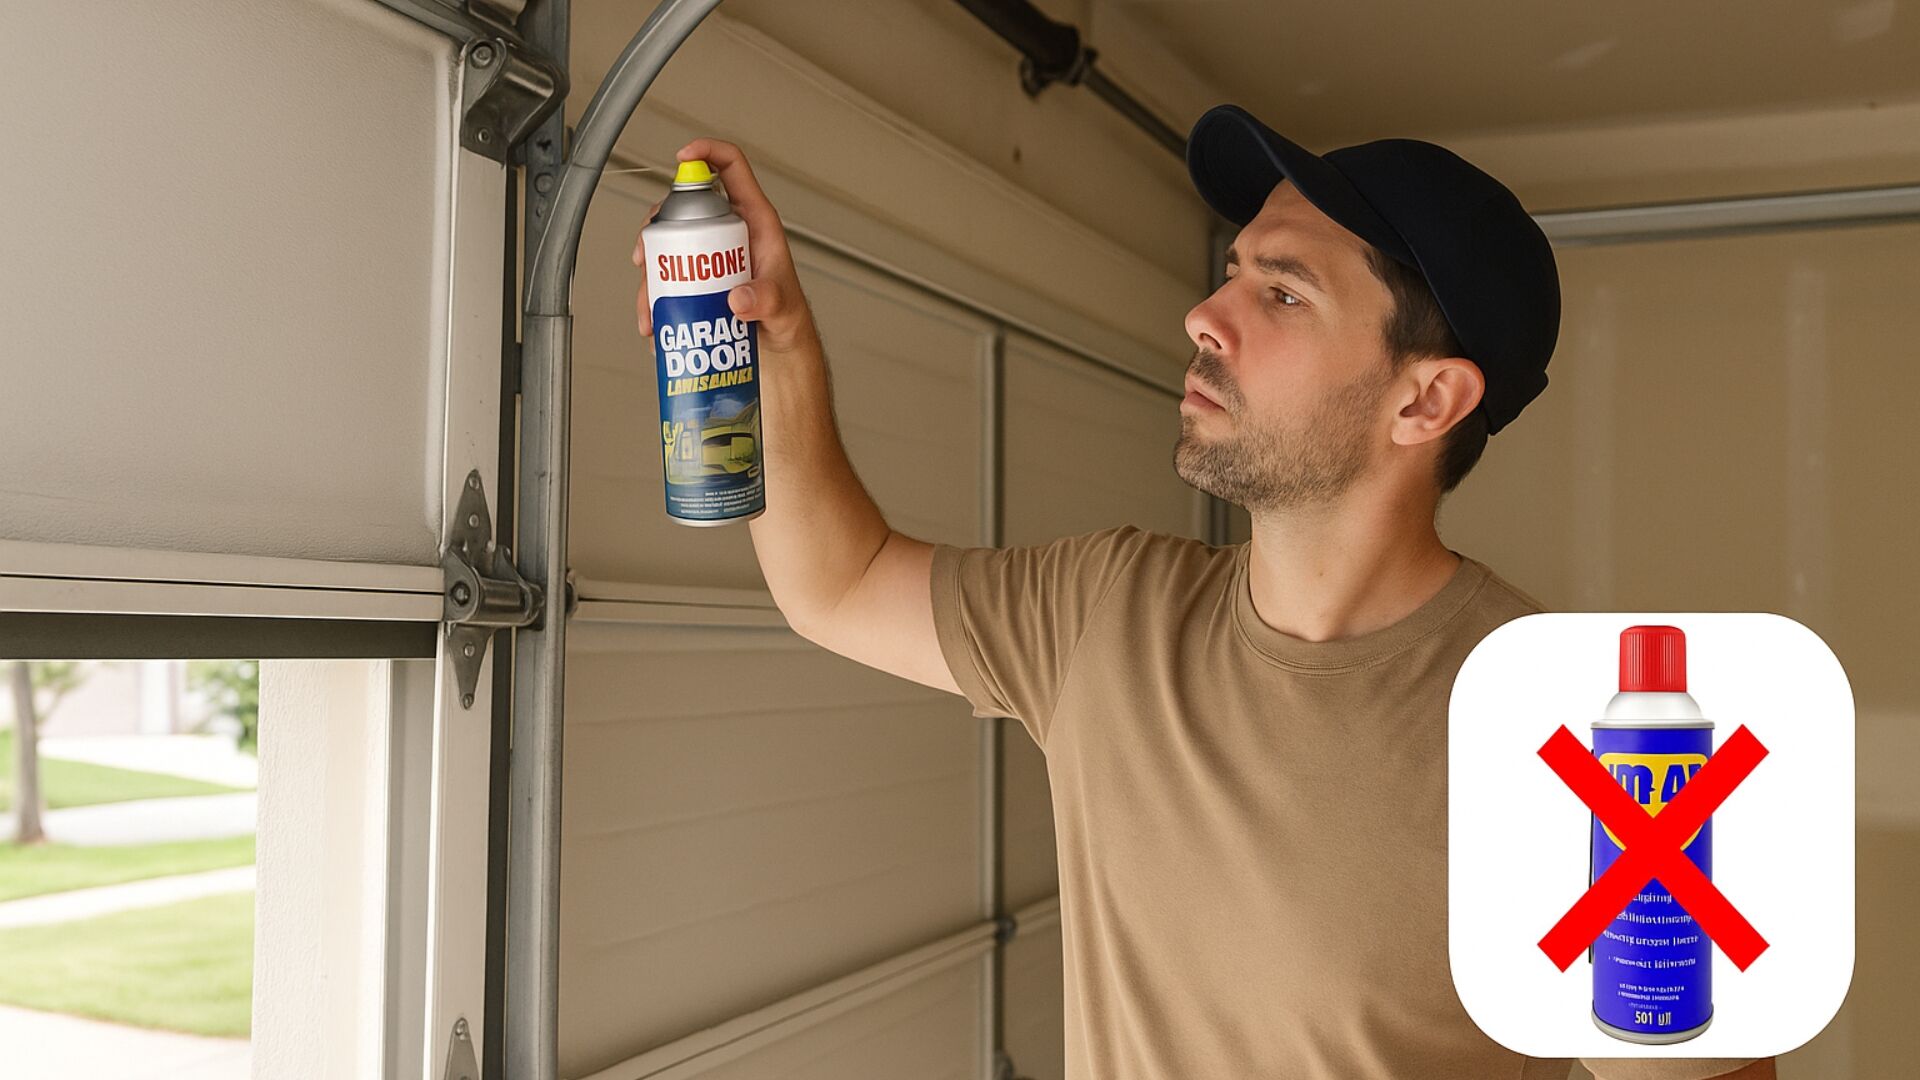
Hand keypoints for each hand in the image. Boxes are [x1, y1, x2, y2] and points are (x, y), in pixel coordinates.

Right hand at [632, 138, 819, 355]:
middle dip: (656, 229)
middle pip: (683, 207)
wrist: (780, 349)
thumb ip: (767, 300)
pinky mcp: (697, 278)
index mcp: (754, 220)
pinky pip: (667, 276)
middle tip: (646, 258)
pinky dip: (655, 297)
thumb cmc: (788, 317)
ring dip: (650, 273)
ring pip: (668, 243)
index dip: (707, 152)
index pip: (731, 168)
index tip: (683, 156)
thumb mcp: (783, 308)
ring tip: (650, 310)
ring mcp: (710, 253)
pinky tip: (654, 322)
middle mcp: (728, 230)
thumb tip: (738, 299)